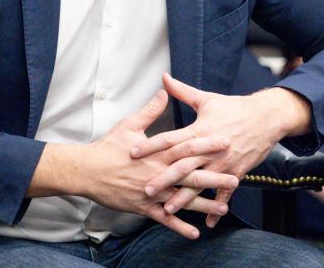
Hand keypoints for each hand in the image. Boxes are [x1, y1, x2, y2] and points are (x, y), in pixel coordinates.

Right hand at [29, 89, 238, 238]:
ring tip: (225, 207)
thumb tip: (164, 90)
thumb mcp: (129, 124)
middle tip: (236, 177)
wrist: (87, 171)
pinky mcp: (144, 207)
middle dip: (215, 177)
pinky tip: (196, 232)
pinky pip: (165, 219)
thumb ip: (151, 110)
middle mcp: (158, 173)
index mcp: (158, 153)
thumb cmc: (108, 147)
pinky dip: (180, 226)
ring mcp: (152, 192)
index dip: (208, 144)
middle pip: (191, 175)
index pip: (188, 147)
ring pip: (183, 200)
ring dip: (204, 205)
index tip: (226, 141)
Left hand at [130, 73, 311, 226]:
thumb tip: (164, 78)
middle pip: (182, 165)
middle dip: (164, 178)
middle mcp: (209, 148)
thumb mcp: (207, 98)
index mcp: (200, 129)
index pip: (171, 139)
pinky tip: (209, 222)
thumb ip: (182, 91)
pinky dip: (218, 207)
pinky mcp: (236, 172)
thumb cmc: (234, 107)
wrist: (266, 118)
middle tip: (145, 189)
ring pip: (200, 183)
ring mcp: (223, 162)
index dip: (151, 146)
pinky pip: (225, 192)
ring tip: (168, 209)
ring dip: (185, 197)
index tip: (133, 153)